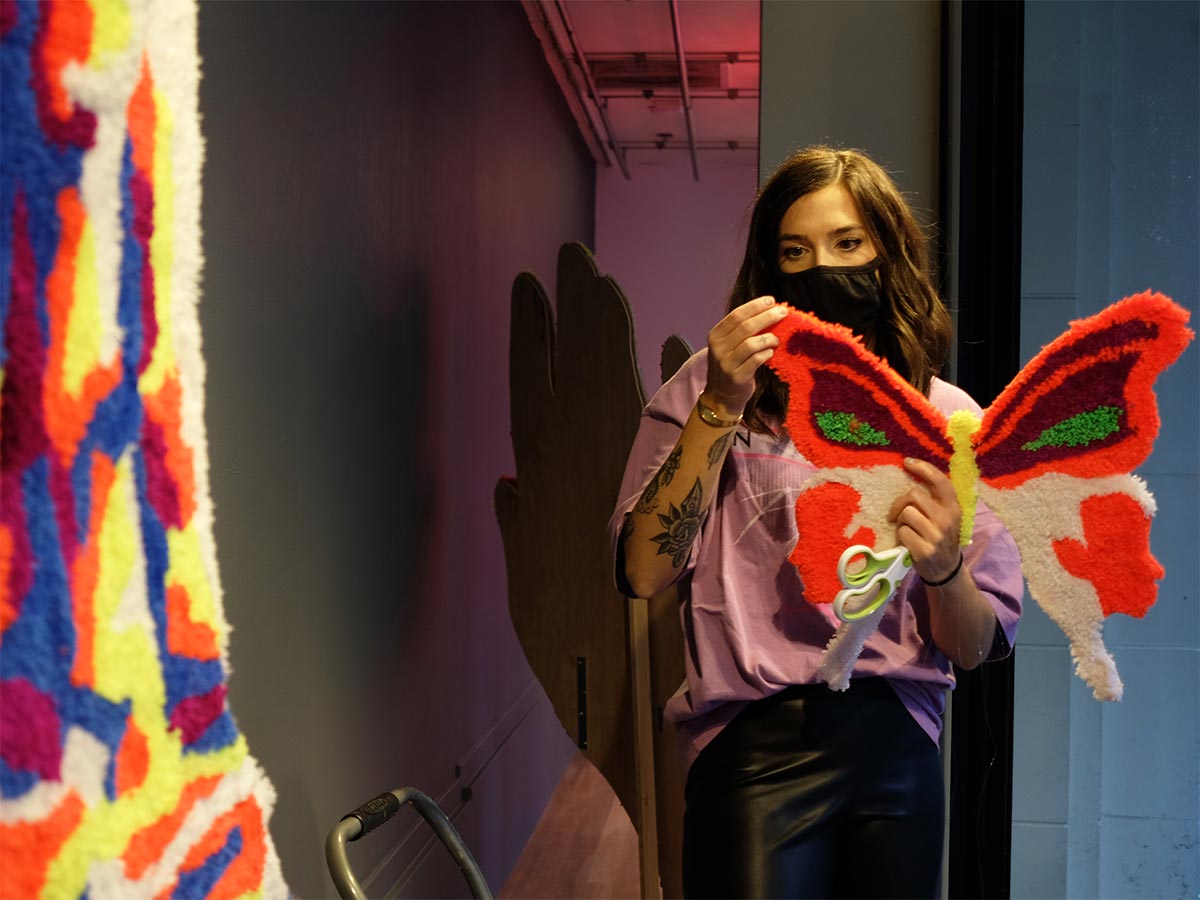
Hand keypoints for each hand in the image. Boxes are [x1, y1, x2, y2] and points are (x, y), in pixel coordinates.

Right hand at [703, 296, 789, 417]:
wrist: (721, 395)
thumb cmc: (731, 365)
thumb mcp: (729, 345)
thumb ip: (743, 330)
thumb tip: (769, 310)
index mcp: (716, 335)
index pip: (736, 315)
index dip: (755, 306)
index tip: (771, 301)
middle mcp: (718, 348)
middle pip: (746, 326)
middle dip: (767, 317)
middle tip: (783, 312)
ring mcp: (726, 363)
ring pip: (752, 344)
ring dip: (769, 338)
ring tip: (776, 340)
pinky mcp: (737, 377)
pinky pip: (756, 360)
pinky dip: (767, 354)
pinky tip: (771, 353)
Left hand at [887, 458, 962, 583]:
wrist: (946, 570)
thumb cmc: (939, 538)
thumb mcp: (945, 517)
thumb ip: (934, 501)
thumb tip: (911, 475)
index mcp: (953, 508)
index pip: (940, 481)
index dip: (923, 468)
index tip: (907, 462)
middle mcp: (948, 519)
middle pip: (914, 495)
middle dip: (900, 503)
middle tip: (896, 515)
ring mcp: (936, 535)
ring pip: (906, 514)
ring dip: (900, 522)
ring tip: (906, 530)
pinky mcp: (925, 550)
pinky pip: (902, 532)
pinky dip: (900, 537)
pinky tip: (907, 544)